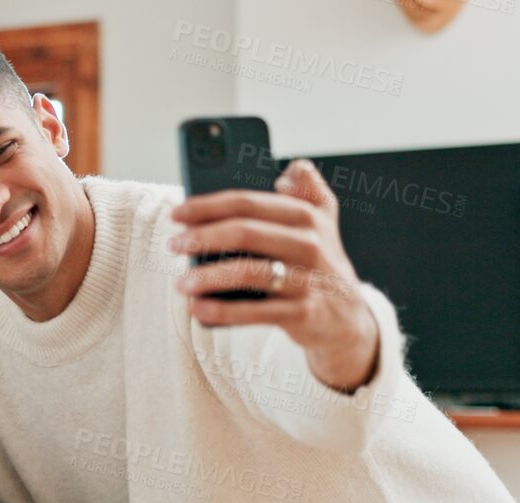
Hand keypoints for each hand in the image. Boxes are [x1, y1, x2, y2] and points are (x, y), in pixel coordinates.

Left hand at [169, 158, 380, 391]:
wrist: (346, 316)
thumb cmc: (319, 262)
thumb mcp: (323, 219)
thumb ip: (308, 189)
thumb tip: (291, 168)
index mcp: (306, 215)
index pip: (248, 202)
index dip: (208, 206)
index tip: (177, 213)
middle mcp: (309, 244)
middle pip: (245, 233)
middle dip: (202, 237)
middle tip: (173, 245)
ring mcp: (306, 279)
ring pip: (249, 272)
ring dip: (208, 276)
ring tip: (181, 281)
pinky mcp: (302, 313)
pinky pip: (256, 313)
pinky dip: (223, 311)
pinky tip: (197, 309)